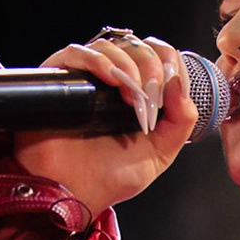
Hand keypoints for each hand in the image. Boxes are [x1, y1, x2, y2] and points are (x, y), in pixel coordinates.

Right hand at [11, 30, 199, 217]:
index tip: (171, 87)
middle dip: (151, 65)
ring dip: (128, 65)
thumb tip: (179, 82)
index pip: (157, 56)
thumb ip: (181, 120)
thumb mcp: (160, 152)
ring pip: (109, 46)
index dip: (168, 63)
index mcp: (136, 94)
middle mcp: (110, 83)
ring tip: (131, 96)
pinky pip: (75, 53)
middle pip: (136, 46)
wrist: (75, 193)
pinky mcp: (59, 81)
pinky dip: (97, 60)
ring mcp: (84, 80)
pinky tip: (109, 80)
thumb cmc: (110, 177)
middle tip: (151, 94)